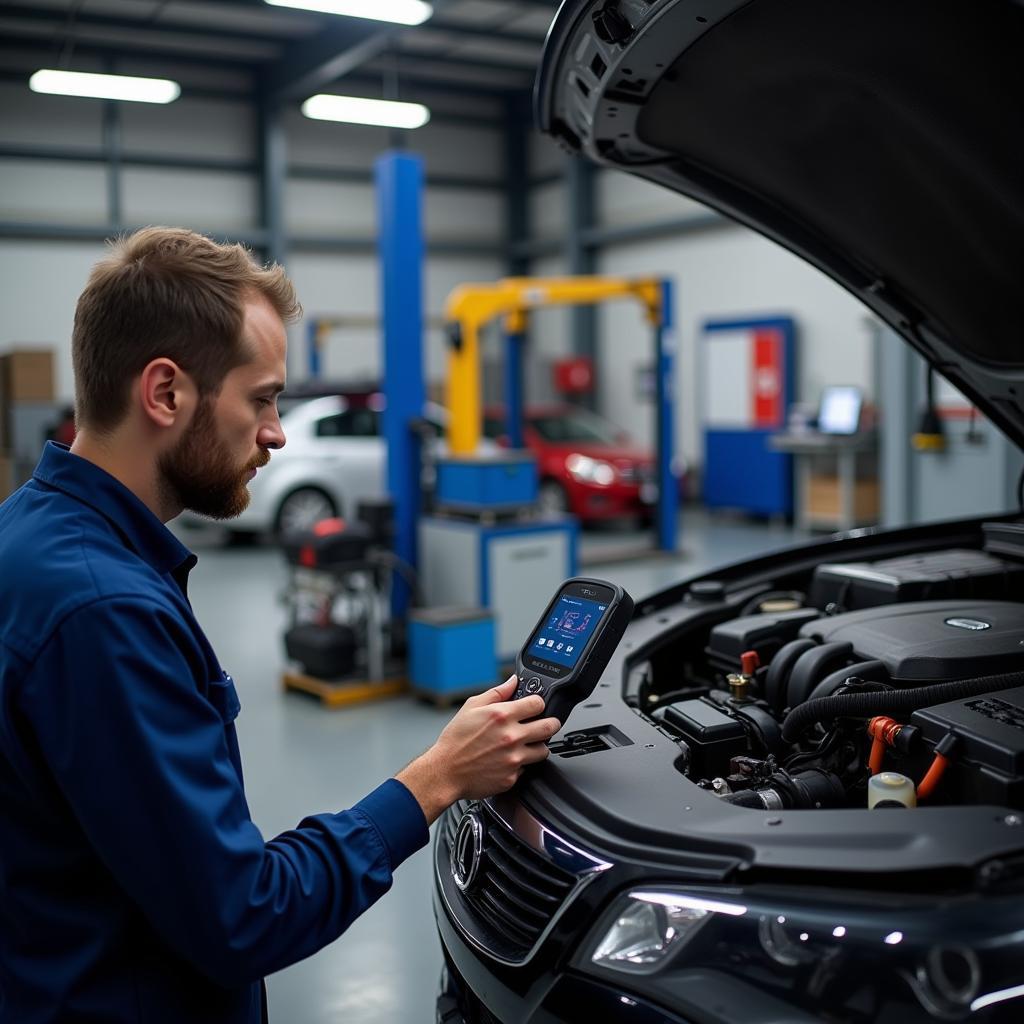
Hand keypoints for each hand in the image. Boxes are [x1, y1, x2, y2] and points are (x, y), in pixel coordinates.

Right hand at [396, 678, 561, 823]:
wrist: (445, 772)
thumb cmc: (455, 740)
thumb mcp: (471, 707)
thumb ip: (497, 693)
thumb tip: (513, 681)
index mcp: (502, 716)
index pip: (538, 703)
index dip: (538, 703)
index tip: (535, 706)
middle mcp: (511, 737)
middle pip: (550, 726)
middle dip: (550, 723)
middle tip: (545, 724)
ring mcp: (513, 759)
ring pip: (543, 750)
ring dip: (537, 746)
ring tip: (526, 744)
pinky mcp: (512, 777)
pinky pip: (526, 769)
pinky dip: (520, 764)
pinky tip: (508, 760)